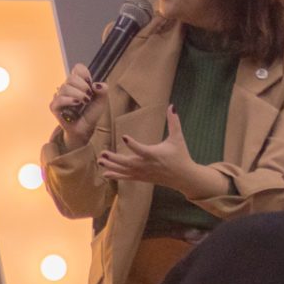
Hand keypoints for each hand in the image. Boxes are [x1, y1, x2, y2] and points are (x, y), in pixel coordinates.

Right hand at [50, 63, 107, 145]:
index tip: (90, 83)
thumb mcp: (102, 100)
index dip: (84, 74)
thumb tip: (95, 85)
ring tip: (84, 102)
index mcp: (78, 83)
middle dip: (83, 86)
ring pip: (65, 88)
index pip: (77, 69)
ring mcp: (59, 97)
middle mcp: (67, 88)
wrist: (85, 128)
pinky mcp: (54, 107)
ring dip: (78, 95)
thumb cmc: (91, 114)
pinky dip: (69, 101)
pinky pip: (58, 99)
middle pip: (71, 78)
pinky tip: (76, 104)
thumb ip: (103, 90)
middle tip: (88, 97)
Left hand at [98, 107, 221, 196]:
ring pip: (124, 170)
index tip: (124, 137)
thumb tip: (172, 106)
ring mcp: (143, 172)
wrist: (184, 177)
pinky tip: (105, 173)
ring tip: (100, 160)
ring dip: (111, 166)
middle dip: (114, 158)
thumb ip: (174, 122)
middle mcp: (146, 165)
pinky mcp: (142, 178)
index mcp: (154, 154)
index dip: (133, 144)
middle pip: (128, 162)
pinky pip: (127, 177)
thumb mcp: (178, 138)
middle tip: (103, 153)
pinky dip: (116, 176)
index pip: (141, 149)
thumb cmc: (181, 156)